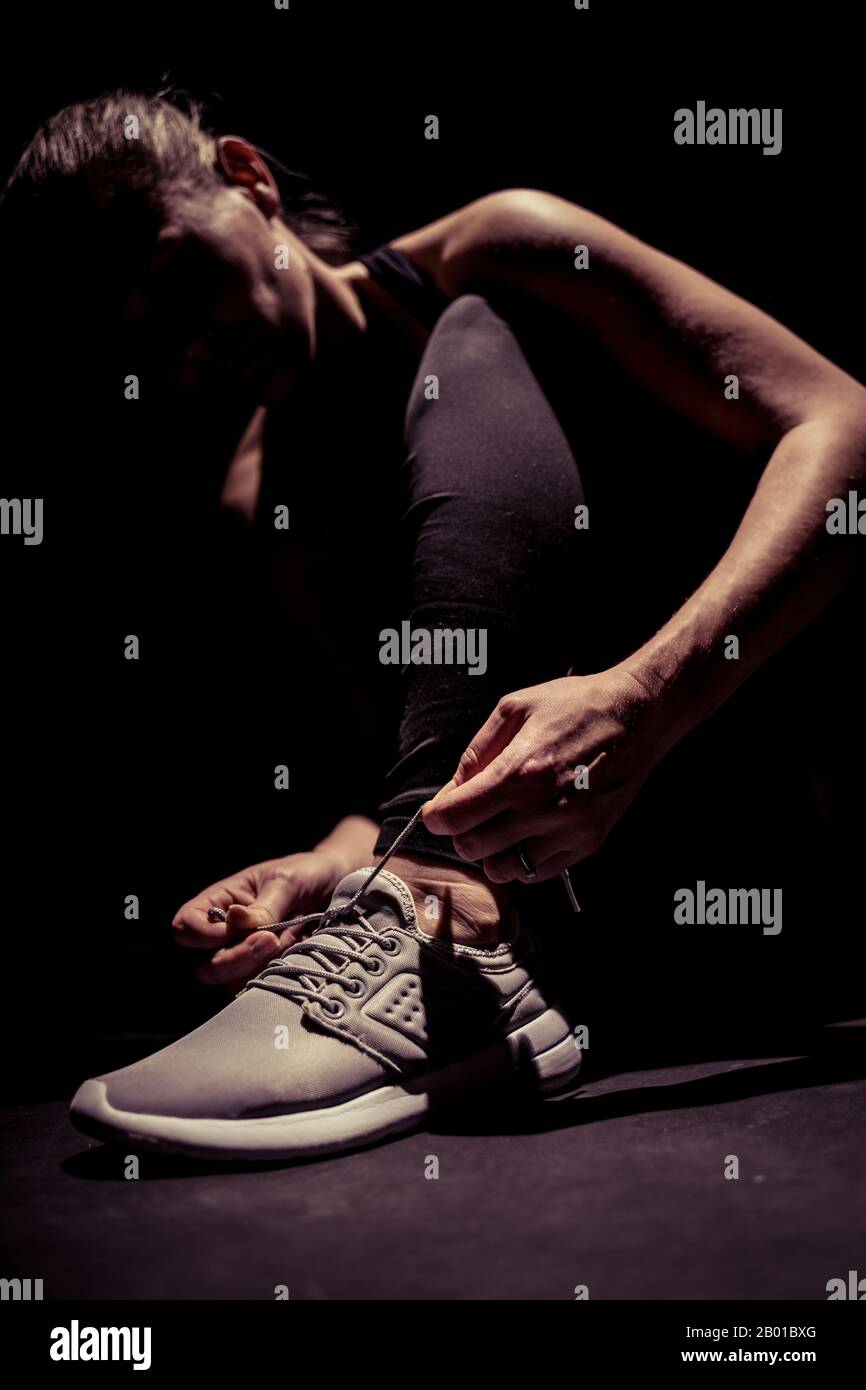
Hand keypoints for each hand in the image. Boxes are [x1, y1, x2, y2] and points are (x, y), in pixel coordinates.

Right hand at [171, 848, 349, 988]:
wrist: (344, 888)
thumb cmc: (310, 874)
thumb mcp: (287, 881)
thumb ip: (263, 905)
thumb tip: (235, 919)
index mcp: (221, 903)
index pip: (185, 927)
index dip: (202, 935)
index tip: (236, 926)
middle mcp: (227, 934)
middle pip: (203, 966)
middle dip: (235, 959)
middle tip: (270, 940)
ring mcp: (247, 958)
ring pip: (231, 984)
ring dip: (260, 968)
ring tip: (290, 942)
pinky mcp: (269, 974)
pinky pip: (260, 990)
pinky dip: (277, 979)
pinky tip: (297, 956)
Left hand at [422, 668, 666, 883]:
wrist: (637, 715)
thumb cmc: (574, 705)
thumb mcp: (514, 708)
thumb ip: (476, 753)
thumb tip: (451, 792)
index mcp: (518, 772)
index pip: (455, 817)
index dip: (436, 817)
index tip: (437, 812)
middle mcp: (543, 808)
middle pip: (472, 847)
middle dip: (461, 831)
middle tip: (471, 812)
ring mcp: (568, 830)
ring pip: (502, 869)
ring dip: (491, 851)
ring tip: (499, 825)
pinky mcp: (588, 843)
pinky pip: (536, 873)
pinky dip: (522, 860)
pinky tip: (526, 833)